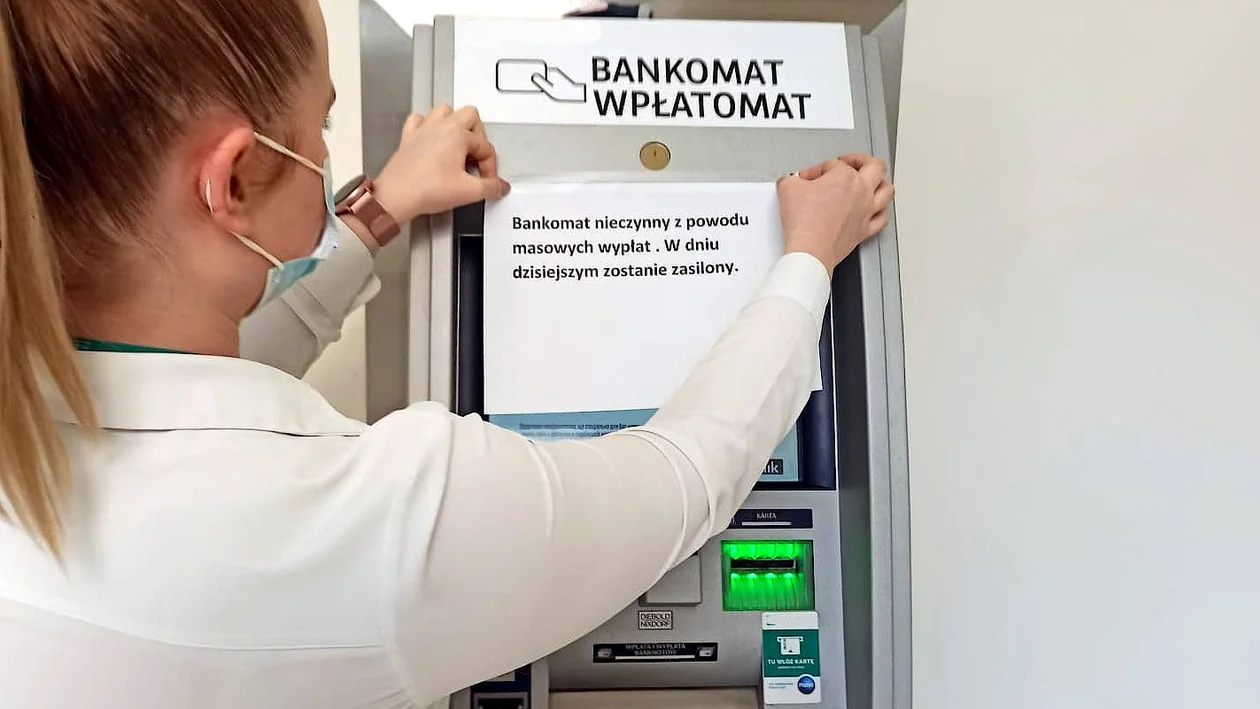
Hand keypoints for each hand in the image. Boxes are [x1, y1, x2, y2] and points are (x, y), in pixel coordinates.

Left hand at [372, 104, 510, 222]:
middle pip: (470, 115)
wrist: (396, 196)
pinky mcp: (408, 138)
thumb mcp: (468, 192)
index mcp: (458, 135)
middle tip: (478, 154)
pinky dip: (427, 125)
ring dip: (455, 123)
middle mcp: (441, 127)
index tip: (488, 181)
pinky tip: (432, 138)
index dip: (490, 166)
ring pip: (444, 110)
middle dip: (479, 134)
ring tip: (460, 142)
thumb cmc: (425, 189)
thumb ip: (490, 188)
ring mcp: (423, 130)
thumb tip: (500, 186)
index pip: (485, 146)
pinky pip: (419, 120)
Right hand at [777, 154, 893, 271]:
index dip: (817, 169)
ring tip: (871, 181)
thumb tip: (791, 182)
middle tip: (851, 162)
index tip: (808, 178)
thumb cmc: (805, 222)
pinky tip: (874, 211)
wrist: (811, 250)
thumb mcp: (788, 189)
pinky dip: (880, 212)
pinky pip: (882, 218)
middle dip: (862, 160)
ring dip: (880, 183)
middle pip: (875, 166)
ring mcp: (866, 212)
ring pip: (887, 190)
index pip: (832, 165)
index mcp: (845, 176)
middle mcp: (861, 191)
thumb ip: (792, 180)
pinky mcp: (865, 231)